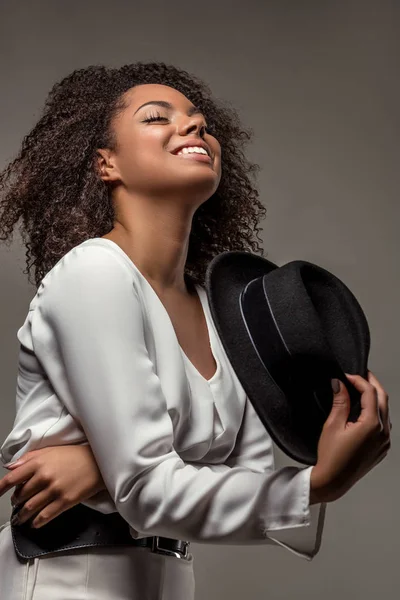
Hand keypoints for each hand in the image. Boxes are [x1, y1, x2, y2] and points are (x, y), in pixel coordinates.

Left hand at [0, 445, 105, 527]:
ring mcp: (54, 490)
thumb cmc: (75, 455)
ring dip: (22, 515)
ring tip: (20, 518)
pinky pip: (44, 516)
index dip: (0, 489)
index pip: (12, 478)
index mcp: (39, 463)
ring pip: (30, 508)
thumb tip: (10, 467)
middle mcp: (44, 476)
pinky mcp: (65, 501)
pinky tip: (34, 523)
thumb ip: (29, 458)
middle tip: (17, 505)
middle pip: (20, 496)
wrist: (98, 462)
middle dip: (16, 502)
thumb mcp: (50, 451)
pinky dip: (36, 522)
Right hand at [311, 369, 390, 502]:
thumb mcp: (332, 425)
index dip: (358, 380)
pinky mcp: (382, 448)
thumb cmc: (331, 458)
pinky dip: (377, 412)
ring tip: (360, 391)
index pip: (370, 393)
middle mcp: (383, 433)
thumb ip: (339, 401)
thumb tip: (339, 384)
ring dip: (375, 398)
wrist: (333, 481)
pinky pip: (384, 424)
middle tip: (360, 375)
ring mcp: (384, 442)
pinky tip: (364, 410)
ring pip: (386, 411)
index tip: (347, 376)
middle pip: (383, 399)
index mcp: (371, 425)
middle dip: (372, 384)